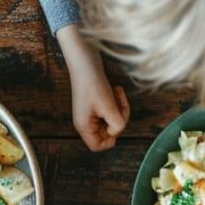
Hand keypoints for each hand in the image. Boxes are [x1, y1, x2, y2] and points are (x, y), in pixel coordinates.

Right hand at [58, 24, 129, 150]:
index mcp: (84, 126)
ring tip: (117, 92)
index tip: (117, 126)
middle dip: (119, 118)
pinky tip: (115, 88)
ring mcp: (92, 111)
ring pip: (113, 119)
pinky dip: (117, 100)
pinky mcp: (97, 102)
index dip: (110, 140)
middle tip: (119, 103)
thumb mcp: (108, 107)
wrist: (85, 59)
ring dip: (120, 106)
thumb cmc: (93, 83)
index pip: (97, 146)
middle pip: (109, 132)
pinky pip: (112, 108)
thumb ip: (117, 124)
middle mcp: (86, 121)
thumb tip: (119, 130)